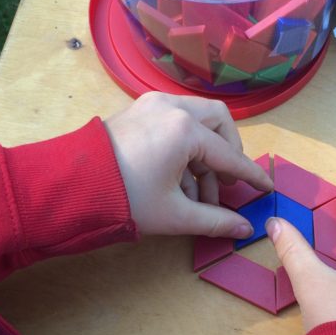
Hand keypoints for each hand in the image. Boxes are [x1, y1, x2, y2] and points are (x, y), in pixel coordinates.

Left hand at [104, 92, 271, 238]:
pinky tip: (180, 181)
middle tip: (226, 183)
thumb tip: (245, 229)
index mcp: (185, 130)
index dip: (251, 175)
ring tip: (199, 195)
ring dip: (205, 155)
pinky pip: (175, 123)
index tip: (266, 187)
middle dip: (228, 152)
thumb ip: (216, 221)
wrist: (69, 186)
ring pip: (197, 120)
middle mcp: (173, 108)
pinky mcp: (138, 111)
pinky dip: (185, 148)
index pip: (230, 156)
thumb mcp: (175, 215)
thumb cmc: (125, 199)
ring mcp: (153, 105)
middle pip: (219, 122)